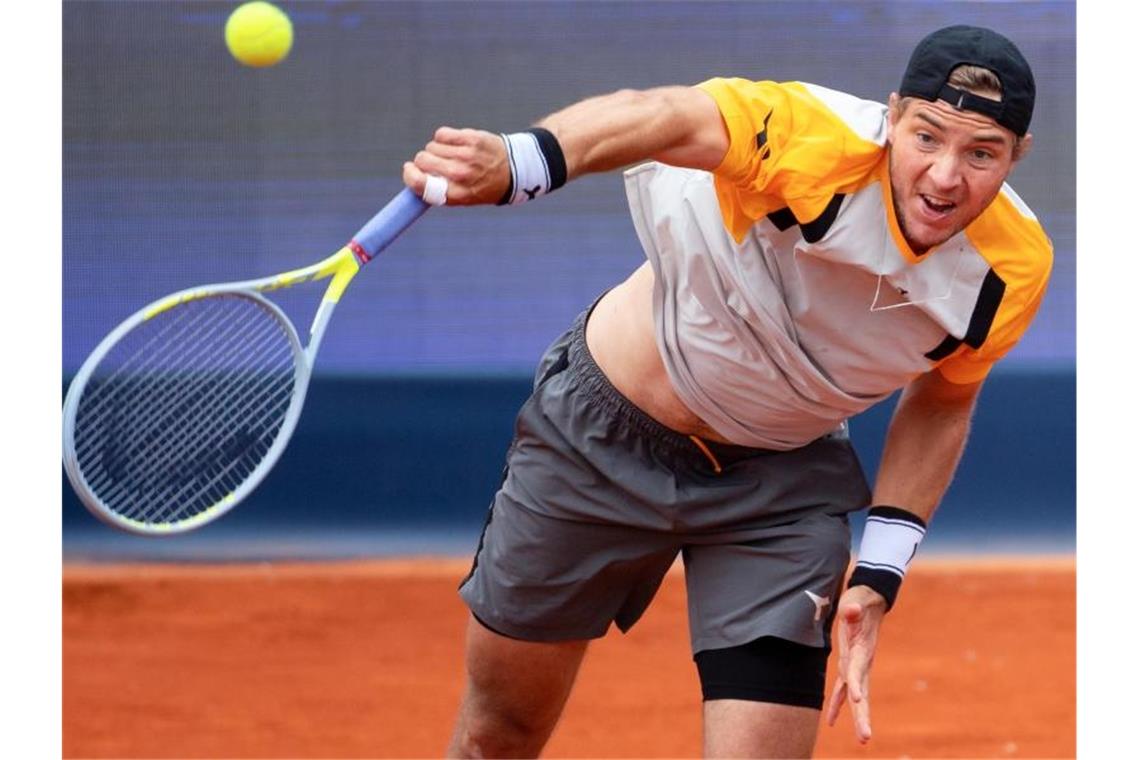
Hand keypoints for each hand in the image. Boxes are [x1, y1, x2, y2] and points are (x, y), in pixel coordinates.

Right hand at [403, 127, 509, 205]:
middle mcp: (460, 175)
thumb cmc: (482, 186)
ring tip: (451, 156)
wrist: (513, 171)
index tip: (409, 170)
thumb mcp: (463, 198)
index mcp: (456, 194)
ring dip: (436, 151)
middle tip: (435, 165)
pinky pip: (441, 134)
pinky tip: (453, 145)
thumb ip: (438, 190)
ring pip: (431, 147)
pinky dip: (442, 138)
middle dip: (422, 162)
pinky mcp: (470, 138)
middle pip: (422, 160)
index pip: (420, 184)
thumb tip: (411, 178)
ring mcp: (466, 155)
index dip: (409, 176)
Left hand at [826, 585, 887, 743]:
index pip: (858, 670)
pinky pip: (843, 689)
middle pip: (862, 693)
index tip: (859, 700)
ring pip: (856, 697)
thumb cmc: (859, 601)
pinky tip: (830, 720)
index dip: (857, 684)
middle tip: (865, 737)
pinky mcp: (850, 665)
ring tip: (862, 740)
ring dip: (858, 717)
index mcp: (862, 649)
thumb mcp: (855, 600)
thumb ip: (853, 608)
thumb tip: (851, 610)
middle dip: (863, 716)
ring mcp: (857, 666)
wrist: (869, 600)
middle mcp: (862, 662)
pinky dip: (837, 703)